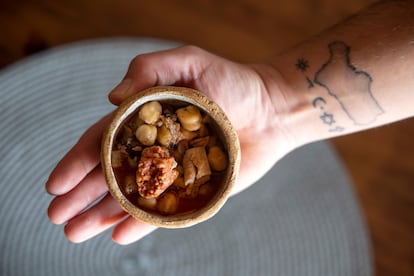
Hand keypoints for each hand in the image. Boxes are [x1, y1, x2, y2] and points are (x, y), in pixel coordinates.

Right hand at [46, 45, 296, 243]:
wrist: (272, 109)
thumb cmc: (232, 81)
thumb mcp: (188, 60)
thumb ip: (148, 68)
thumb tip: (111, 96)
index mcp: (144, 120)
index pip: (102, 141)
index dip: (76, 161)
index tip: (55, 184)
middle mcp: (153, 148)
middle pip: (109, 174)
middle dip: (80, 195)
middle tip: (56, 216)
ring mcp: (172, 172)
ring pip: (131, 196)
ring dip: (102, 215)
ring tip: (74, 233)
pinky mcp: (194, 189)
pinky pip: (165, 210)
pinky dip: (142, 223)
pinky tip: (120, 235)